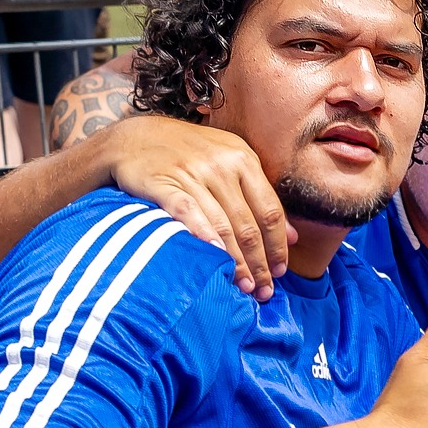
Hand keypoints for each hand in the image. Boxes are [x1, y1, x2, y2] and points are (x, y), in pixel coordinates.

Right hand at [98, 115, 288, 299]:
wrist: (133, 138)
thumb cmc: (189, 155)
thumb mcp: (231, 163)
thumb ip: (261, 197)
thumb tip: (293, 236)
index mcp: (243, 159)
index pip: (269, 211)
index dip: (278, 245)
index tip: (280, 271)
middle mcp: (221, 165)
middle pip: (248, 224)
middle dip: (259, 262)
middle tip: (264, 289)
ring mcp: (192, 173)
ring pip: (222, 225)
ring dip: (235, 261)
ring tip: (244, 286)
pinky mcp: (163, 182)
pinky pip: (187, 213)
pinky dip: (203, 236)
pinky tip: (214, 258)